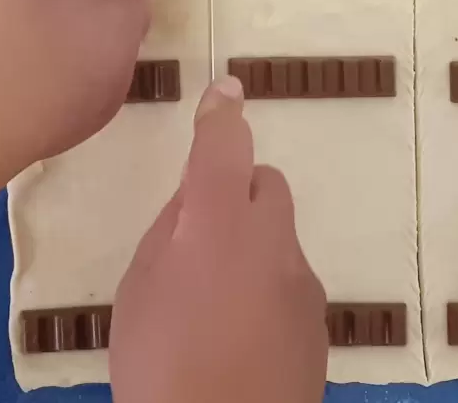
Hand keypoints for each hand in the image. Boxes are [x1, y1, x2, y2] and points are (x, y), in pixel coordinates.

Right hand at [111, 77, 327, 402]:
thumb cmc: (159, 366)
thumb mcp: (139, 292)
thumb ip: (170, 235)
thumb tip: (194, 205)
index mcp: (217, 224)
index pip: (224, 145)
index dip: (222, 114)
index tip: (225, 93)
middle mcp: (271, 241)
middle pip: (264, 185)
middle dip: (236, 193)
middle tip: (197, 236)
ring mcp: (302, 284)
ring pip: (276, 240)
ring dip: (249, 250)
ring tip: (209, 309)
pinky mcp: (318, 324)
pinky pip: (287, 285)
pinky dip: (264, 294)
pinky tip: (236, 340)